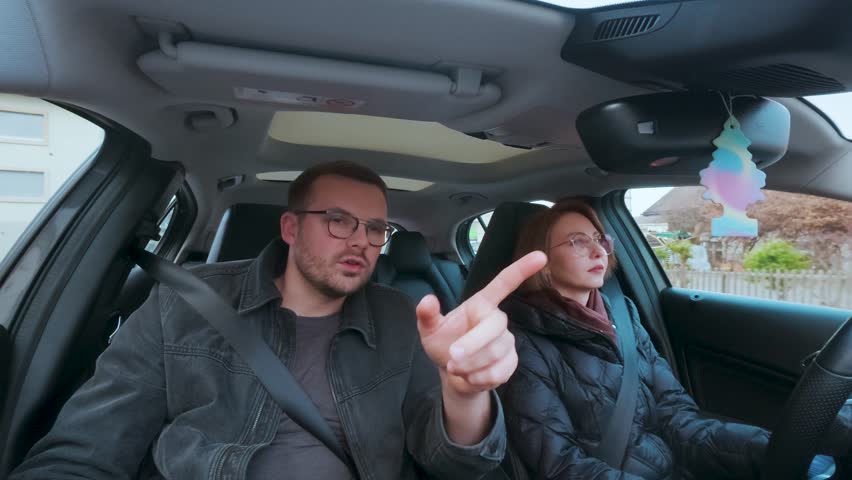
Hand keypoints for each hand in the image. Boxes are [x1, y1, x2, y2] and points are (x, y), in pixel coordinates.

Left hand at [416, 251, 546, 395]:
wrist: (452, 373)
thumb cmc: (443, 343)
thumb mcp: (430, 329)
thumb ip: (427, 315)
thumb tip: (427, 301)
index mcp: (480, 305)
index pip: (504, 283)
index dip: (521, 270)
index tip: (540, 256)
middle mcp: (496, 320)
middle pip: (496, 325)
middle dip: (473, 343)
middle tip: (452, 356)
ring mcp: (506, 341)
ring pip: (495, 353)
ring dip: (470, 365)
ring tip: (455, 367)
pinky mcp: (511, 362)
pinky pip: (499, 371)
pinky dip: (478, 378)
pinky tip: (468, 377)